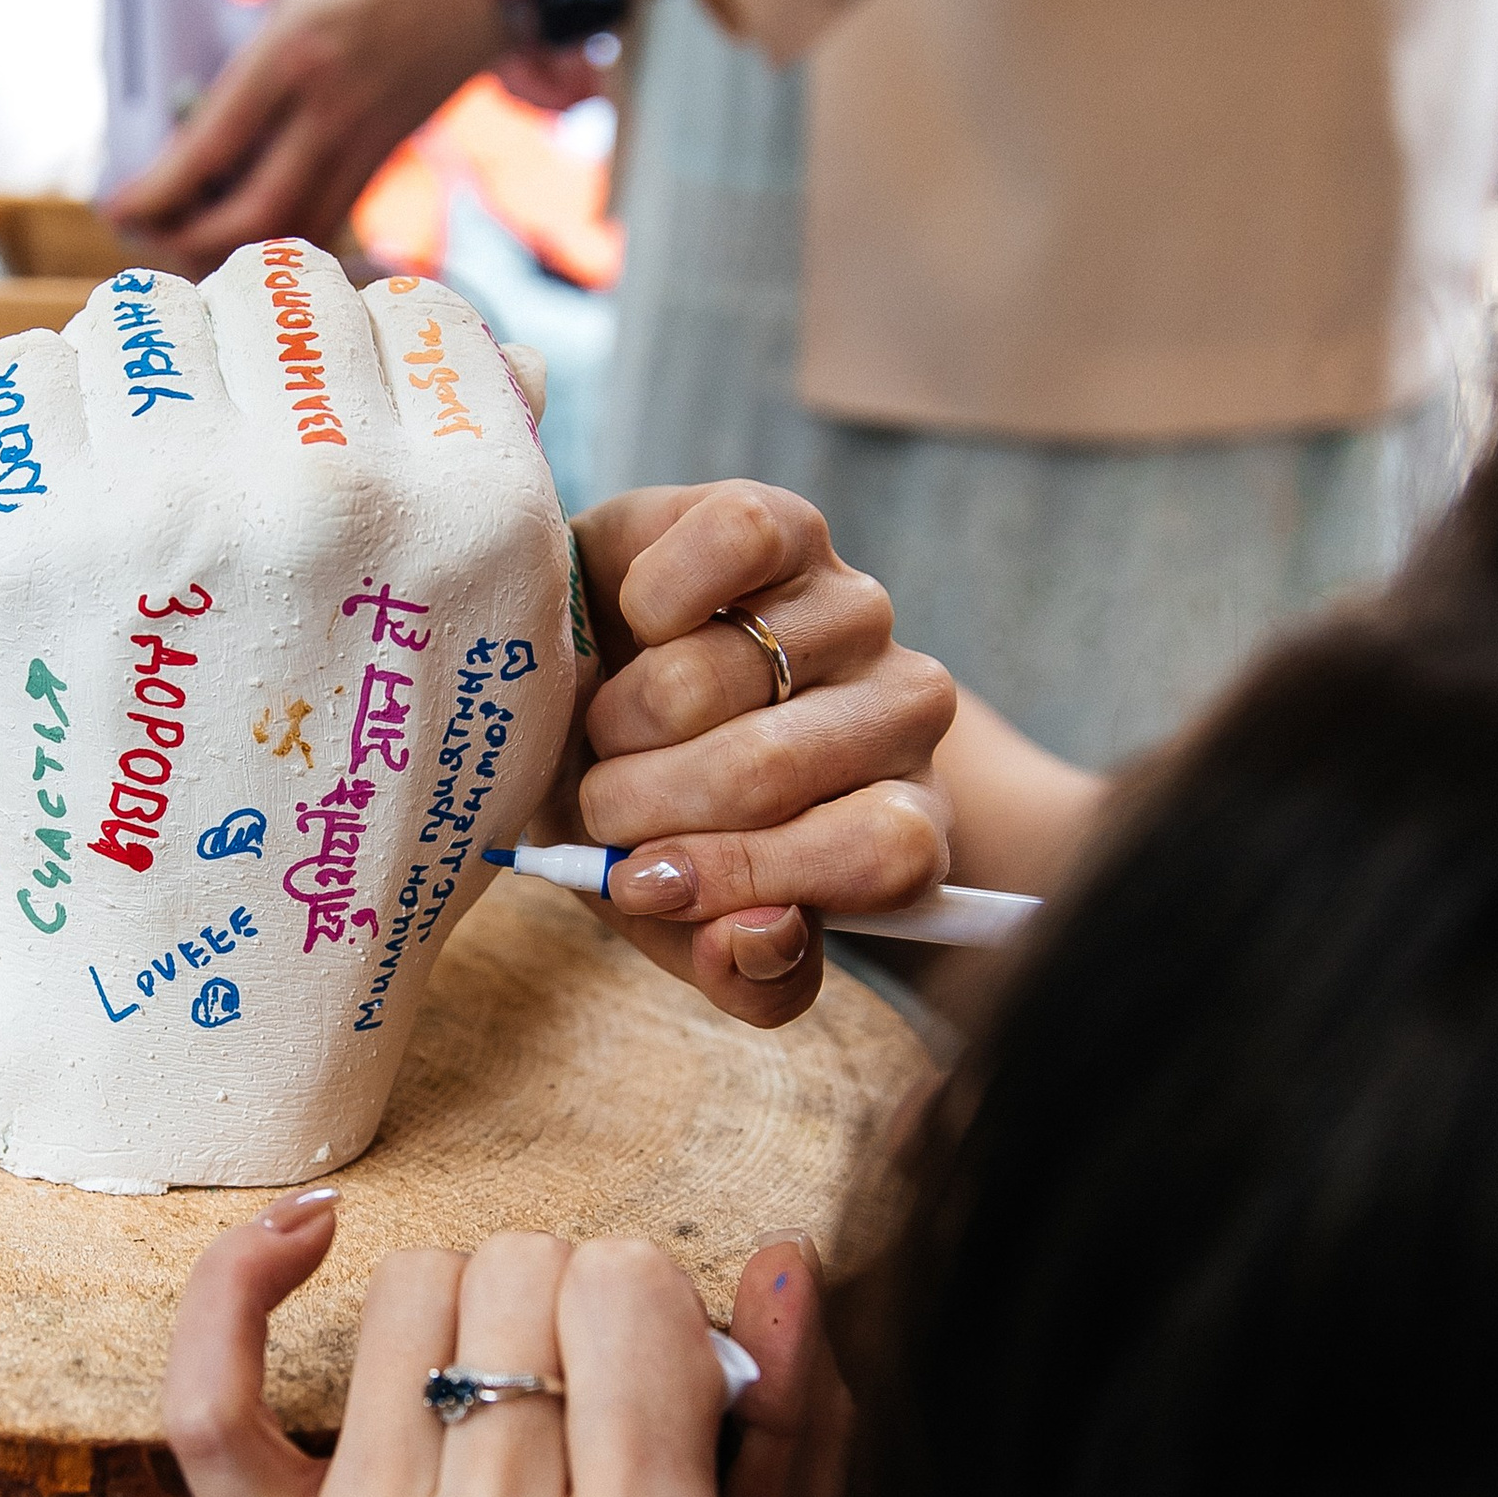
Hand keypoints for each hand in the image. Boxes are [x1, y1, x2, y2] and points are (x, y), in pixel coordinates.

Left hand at [0, 247, 573, 1188]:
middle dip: (261, 361)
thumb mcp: (509, 690)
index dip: (375, 367)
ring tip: (152, 475)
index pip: (417, 310)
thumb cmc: (356, 845)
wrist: (191, 991)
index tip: (338, 434)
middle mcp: (327, 488)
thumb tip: (486, 356)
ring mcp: (166, 504)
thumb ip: (510, 511)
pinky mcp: (30, 536)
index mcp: (470, 513)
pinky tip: (76, 490)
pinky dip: (49, 412)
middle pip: (281, 288)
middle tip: (235, 457)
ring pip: (149, 310)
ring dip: (152, 373)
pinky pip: (29, 370)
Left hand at [107, 0, 503, 274]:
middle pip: (248, 217)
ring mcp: (361, 142)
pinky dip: (283, 240)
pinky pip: (328, 220)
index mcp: (293, 55)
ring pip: (291, 232)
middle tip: (143, 235)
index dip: (158, 192)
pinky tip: (248, 236)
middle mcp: (326, 112)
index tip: (115, 206)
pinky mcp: (386, 157)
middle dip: (186, 242)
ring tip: (184, 243)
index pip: (210, 147)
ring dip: (233, 253)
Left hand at [165, 1200, 848, 1496]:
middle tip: (577, 1402)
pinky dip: (239, 1287)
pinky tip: (301, 1239)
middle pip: (524, 1278)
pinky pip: (214, 1395)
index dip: (652, 1303)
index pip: (633, 1292)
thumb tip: (781, 1264)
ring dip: (460, 1308)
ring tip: (487, 1396)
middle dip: (567, 1305)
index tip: (655, 1373)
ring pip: (408, 1299)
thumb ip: (806, 1449)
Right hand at [562, 480, 956, 1028]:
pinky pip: (736, 542)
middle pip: (770, 771)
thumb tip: (760, 935)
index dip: (751, 874)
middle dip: (642, 802)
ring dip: (622, 714)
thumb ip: (740, 970)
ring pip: (714, 674)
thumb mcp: (683, 922)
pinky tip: (639, 619)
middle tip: (602, 803)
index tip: (644, 884)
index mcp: (904, 822)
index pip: (885, 852)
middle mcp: (905, 710)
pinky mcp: (792, 526)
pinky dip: (658, 590)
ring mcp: (854, 610)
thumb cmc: (651, 820)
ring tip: (611, 723)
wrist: (591, 692)